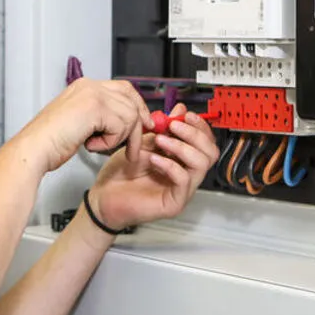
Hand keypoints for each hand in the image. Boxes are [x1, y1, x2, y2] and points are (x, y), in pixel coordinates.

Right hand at [16, 78, 153, 173]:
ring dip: (119, 137)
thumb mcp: (80, 122)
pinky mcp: (95, 108)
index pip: (124, 88)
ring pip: (129, 115)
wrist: (34, 148)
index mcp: (85, 86)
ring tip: (98, 146)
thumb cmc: (51, 141)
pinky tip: (90, 145)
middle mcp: (90, 86)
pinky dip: (109, 143)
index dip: (137, 106)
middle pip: (131, 100)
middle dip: (137, 125)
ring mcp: (93, 94)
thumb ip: (100, 116)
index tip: (144, 123)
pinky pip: (120, 127)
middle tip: (134, 147)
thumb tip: (127, 121)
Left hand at [87, 104, 219, 230]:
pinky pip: (183, 180)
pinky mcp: (175, 203)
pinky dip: (170, 165)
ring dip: (182, 147)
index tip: (185, 115)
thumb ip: (163, 129)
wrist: (103, 196)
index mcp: (183, 162)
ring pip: (201, 164)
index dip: (200, 127)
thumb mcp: (143, 143)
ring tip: (160, 140)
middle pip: (210, 153)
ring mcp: (183, 191)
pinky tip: (153, 158)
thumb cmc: (121, 173)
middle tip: (174, 126)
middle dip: (194, 134)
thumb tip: (180, 110)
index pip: (206, 143)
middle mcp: (187, 176)